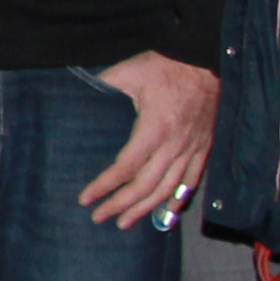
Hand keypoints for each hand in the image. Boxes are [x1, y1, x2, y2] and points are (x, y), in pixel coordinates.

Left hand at [67, 50, 219, 229]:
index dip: (105, 186)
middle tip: (100, 217)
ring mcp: (194, 148)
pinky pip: (193, 181)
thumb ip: (103, 86)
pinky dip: (178, 200)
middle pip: (146, 186)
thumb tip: (74, 93)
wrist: (206, 58)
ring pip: (169, 189)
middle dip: (121, 205)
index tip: (86, 198)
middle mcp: (176, 144)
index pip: (126, 167)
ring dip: (146, 209)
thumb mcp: (129, 71)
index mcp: (155, 128)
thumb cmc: (166, 64)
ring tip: (125, 222)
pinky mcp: (205, 147)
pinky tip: (165, 214)